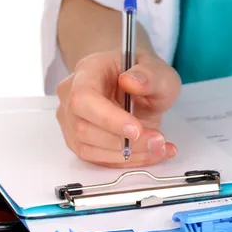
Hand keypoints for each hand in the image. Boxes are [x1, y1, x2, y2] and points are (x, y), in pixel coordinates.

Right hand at [56, 49, 181, 167]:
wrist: (138, 84)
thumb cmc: (144, 74)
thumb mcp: (159, 70)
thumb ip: (150, 75)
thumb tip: (131, 81)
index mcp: (89, 70)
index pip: (84, 97)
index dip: (108, 118)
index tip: (136, 129)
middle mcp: (71, 94)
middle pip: (84, 127)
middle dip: (123, 141)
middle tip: (158, 140)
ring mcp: (72, 119)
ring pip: (89, 148)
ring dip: (128, 155)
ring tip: (159, 147)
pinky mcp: (79, 140)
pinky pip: (98, 159)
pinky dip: (128, 161)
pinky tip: (152, 153)